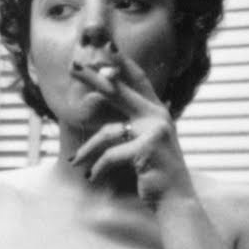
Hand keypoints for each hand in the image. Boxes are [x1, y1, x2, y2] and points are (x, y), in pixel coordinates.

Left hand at [69, 52, 195, 206]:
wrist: (176, 201)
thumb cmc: (156, 174)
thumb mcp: (144, 145)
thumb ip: (130, 126)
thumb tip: (101, 113)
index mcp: (158, 112)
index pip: (138, 79)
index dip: (121, 62)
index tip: (105, 47)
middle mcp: (158, 116)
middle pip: (119, 91)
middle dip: (93, 78)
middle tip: (72, 66)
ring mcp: (155, 131)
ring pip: (107, 132)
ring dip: (87, 150)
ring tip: (75, 161)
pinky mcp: (147, 148)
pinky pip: (110, 155)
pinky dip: (98, 168)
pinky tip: (92, 177)